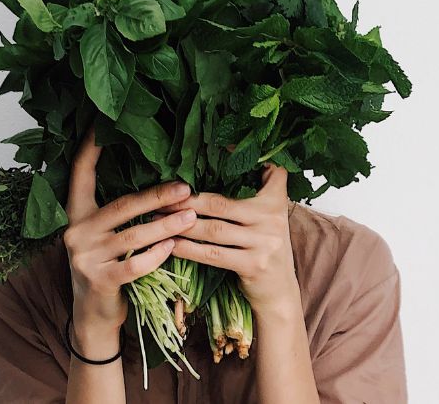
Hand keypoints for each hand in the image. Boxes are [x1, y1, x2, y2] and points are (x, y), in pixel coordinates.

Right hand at [63, 127, 197, 353]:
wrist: (93, 315)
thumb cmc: (108, 267)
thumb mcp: (104, 236)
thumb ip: (119, 213)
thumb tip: (160, 183)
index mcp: (76, 214)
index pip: (80, 174)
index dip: (90, 149)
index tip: (102, 125)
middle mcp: (76, 232)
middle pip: (122, 205)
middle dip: (157, 196)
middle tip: (186, 188)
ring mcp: (85, 257)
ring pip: (134, 235)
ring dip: (167, 226)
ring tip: (192, 217)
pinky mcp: (99, 280)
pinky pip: (135, 264)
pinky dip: (157, 255)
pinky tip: (174, 247)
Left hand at [159, 164, 300, 317]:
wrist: (280, 292)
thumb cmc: (264, 248)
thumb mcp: (268, 216)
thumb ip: (253, 193)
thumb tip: (219, 162)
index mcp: (276, 200)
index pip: (266, 170)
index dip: (240, 157)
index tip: (215, 145)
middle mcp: (272, 218)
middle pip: (221, 203)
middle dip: (187, 200)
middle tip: (160, 196)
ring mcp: (264, 242)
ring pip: (214, 229)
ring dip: (182, 224)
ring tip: (158, 219)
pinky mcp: (253, 265)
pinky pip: (213, 254)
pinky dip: (189, 249)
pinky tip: (172, 244)